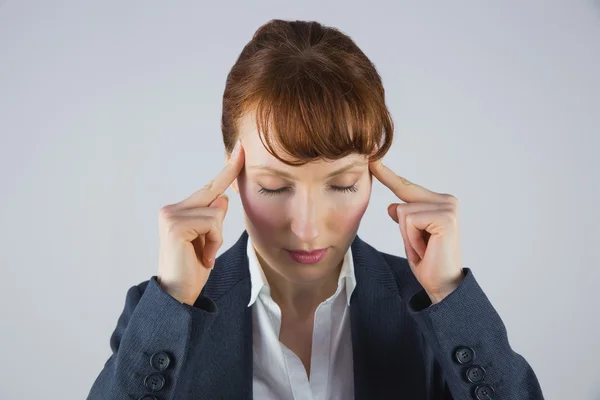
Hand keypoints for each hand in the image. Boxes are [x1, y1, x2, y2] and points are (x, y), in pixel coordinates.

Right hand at [157, 140, 244, 304]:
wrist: (178, 296)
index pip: (209, 188)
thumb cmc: (193, 269)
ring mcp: (171, 215)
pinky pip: (213, 223)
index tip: (240, 148)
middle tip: (218, 212)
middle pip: (215, 195)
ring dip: (217, 237)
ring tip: (203, 255)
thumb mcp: (209, 239)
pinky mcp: (175, 225)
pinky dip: (214, 242)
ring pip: (217, 212)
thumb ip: (214, 217)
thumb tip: (223, 197)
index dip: (227, 169)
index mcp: (179, 210)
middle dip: (223, 208)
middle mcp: (171, 209)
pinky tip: (203, 257)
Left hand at [369, 159, 463, 303]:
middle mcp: (447, 200)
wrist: (442, 286)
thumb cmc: (428, 262)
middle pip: (402, 200)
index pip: (407, 187)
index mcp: (439, 202)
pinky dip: (412, 239)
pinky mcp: (445, 217)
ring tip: (425, 249)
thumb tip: (393, 206)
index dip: (388, 175)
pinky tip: (426, 249)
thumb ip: (404, 217)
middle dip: (405, 228)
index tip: (373, 159)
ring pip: (403, 211)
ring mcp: (448, 207)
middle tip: (423, 247)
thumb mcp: (410, 236)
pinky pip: (409, 221)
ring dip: (408, 236)